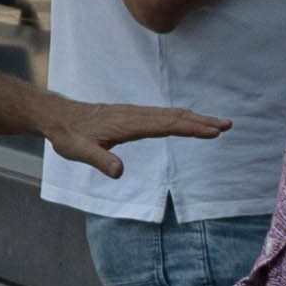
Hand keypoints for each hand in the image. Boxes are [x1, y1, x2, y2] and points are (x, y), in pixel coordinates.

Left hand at [37, 96, 228, 179]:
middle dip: (202, 122)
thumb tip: (119, 172)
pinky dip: (181, 117)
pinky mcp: (132, 116)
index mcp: (129, 123)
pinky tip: (188, 121)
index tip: (212, 131)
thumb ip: (99, 160)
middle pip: (175, 117)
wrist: (58, 117)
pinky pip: (162, 115)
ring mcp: (135, 113)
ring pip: (171, 114)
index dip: (190, 129)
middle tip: (227, 125)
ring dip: (195, 119)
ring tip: (217, 124)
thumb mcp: (79, 151)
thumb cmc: (69, 136)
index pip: (166, 125)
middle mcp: (136, 115)